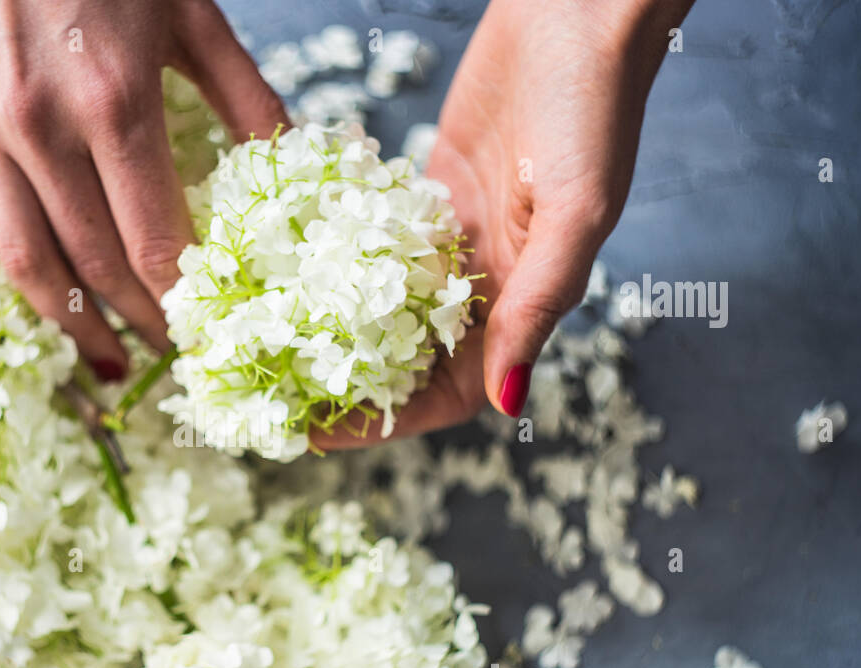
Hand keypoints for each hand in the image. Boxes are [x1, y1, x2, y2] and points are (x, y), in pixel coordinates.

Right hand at [0, 0, 286, 378]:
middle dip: (140, 322)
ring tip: (106, 365)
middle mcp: (41, 131)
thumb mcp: (194, 13)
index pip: (154, 242)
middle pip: (94, 265)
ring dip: (67, 327)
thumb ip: (248, 98)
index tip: (209, 336)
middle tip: (173, 354)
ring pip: (24, 261)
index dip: (183, 303)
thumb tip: (296, 172)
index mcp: (115, 104)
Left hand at [317, 0, 692, 447]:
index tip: (321, 432)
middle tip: (276, 395)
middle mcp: (486, 279)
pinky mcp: (430, 192)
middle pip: (409, 358)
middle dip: (348, 384)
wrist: (578, 10)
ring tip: (268, 346)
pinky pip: (377, 242)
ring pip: (388, 305)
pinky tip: (285, 273)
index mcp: (524, 298)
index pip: (452, 389)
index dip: (389, 419)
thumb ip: (537, 307)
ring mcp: (454, 236)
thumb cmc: (591, 108)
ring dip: (336, 330)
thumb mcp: (574, 214)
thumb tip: (505, 400)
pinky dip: (338, 262)